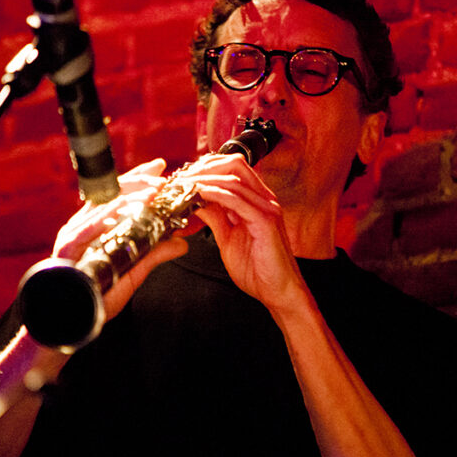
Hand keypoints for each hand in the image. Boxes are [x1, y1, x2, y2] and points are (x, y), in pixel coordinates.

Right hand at [51, 159, 187, 321]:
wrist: (74, 319)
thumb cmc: (99, 292)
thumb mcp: (134, 270)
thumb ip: (156, 253)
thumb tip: (182, 243)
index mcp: (98, 224)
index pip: (119, 192)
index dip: (139, 177)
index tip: (160, 167)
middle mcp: (85, 224)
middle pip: (111, 193)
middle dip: (138, 182)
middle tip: (162, 181)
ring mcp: (74, 235)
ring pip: (101, 207)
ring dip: (129, 197)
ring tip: (152, 192)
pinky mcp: (67, 249)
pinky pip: (85, 228)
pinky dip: (102, 216)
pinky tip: (120, 207)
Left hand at [175, 154, 308, 311]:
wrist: (277, 292)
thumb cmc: (257, 269)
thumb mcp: (227, 238)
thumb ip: (215, 218)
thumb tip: (196, 201)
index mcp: (257, 200)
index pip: (232, 168)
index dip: (205, 167)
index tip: (182, 177)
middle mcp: (265, 198)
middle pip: (234, 163)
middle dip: (203, 167)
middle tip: (179, 179)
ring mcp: (267, 207)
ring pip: (233, 178)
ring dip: (203, 180)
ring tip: (181, 187)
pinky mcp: (265, 221)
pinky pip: (236, 199)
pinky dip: (214, 194)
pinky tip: (197, 196)